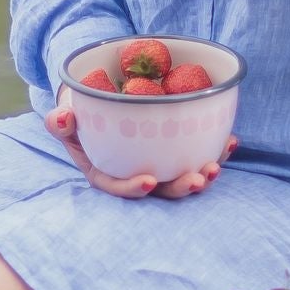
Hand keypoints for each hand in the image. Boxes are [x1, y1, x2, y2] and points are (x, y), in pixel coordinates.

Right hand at [46, 99, 236, 199]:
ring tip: (217, 166)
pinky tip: (230, 141)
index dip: (134, 189)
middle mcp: (135, 172)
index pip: (118, 185)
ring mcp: (159, 163)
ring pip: (182, 175)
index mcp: (106, 171)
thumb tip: (63, 117)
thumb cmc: (79, 111)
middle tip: (198, 179)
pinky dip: (216, 150)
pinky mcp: (177, 150)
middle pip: (160, 188)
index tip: (149, 181)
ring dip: (203, 174)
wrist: (99, 100)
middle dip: (181, 186)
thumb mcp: (65, 114)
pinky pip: (197, 154)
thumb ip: (59, 120)